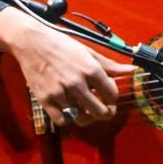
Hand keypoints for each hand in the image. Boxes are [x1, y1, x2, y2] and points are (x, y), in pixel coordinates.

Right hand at [0, 7, 124, 127]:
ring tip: (85, 110)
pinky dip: (67, 118)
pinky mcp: (46, 100)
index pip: (113, 95)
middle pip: (101, 112)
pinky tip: (68, 109)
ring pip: (82, 119)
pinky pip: (62, 120)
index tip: (107, 95)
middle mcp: (77, 83)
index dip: (113, 97)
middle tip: (103, 110)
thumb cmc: (61, 45)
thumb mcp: (88, 51)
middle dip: (106, 113)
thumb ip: (109, 64)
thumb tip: (131, 70)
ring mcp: (61, 93)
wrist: (31, 42)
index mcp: (91, 70)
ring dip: (86, 117)